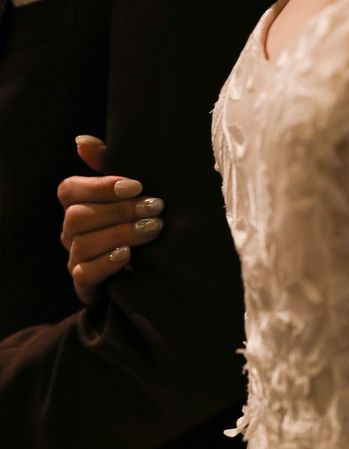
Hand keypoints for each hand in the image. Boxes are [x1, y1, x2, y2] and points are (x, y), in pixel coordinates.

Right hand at [59, 135, 164, 304]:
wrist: (151, 269)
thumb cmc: (136, 221)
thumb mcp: (129, 193)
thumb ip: (108, 165)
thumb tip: (82, 141)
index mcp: (75, 205)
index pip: (71, 190)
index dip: (102, 186)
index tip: (138, 185)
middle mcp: (71, 231)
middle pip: (78, 217)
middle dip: (120, 211)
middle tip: (155, 207)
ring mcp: (76, 258)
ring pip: (84, 244)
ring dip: (121, 234)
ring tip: (154, 228)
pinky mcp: (85, 284)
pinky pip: (85, 273)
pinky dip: (106, 263)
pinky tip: (128, 255)